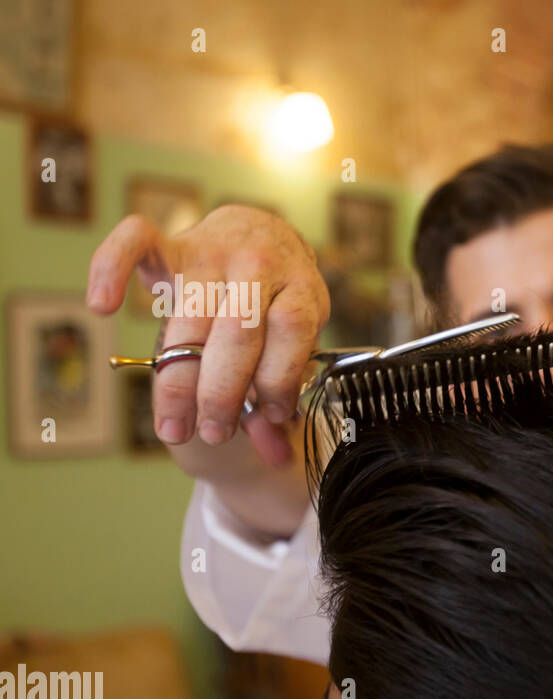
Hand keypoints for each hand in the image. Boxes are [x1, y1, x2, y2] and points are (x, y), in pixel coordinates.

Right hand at [86, 205, 328, 466]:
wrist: (268, 237)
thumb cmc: (280, 303)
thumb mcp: (294, 342)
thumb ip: (280, 393)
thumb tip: (278, 457)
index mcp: (299, 289)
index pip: (290, 331)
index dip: (280, 377)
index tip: (270, 416)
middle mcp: (258, 265)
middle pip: (238, 330)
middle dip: (223, 390)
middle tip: (213, 432)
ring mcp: (214, 251)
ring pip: (191, 312)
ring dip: (179, 376)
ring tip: (173, 424)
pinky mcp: (174, 241)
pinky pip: (135, 240)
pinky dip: (112, 267)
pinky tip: (102, 306)